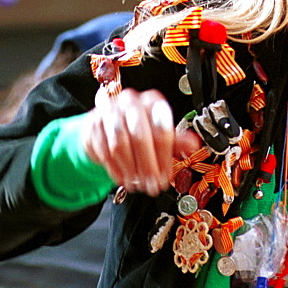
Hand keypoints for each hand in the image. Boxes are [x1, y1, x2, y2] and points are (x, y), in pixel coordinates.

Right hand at [81, 88, 200, 195]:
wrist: (107, 125)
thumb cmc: (138, 129)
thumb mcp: (160, 133)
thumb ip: (176, 140)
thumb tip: (193, 144)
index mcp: (152, 102)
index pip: (162, 129)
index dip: (164, 157)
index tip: (165, 175)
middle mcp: (131, 102)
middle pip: (140, 136)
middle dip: (147, 165)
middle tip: (152, 184)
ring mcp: (109, 112)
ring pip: (120, 145)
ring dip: (130, 169)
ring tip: (138, 184)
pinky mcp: (94, 125)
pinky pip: (104, 150)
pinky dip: (115, 168)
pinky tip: (124, 178)